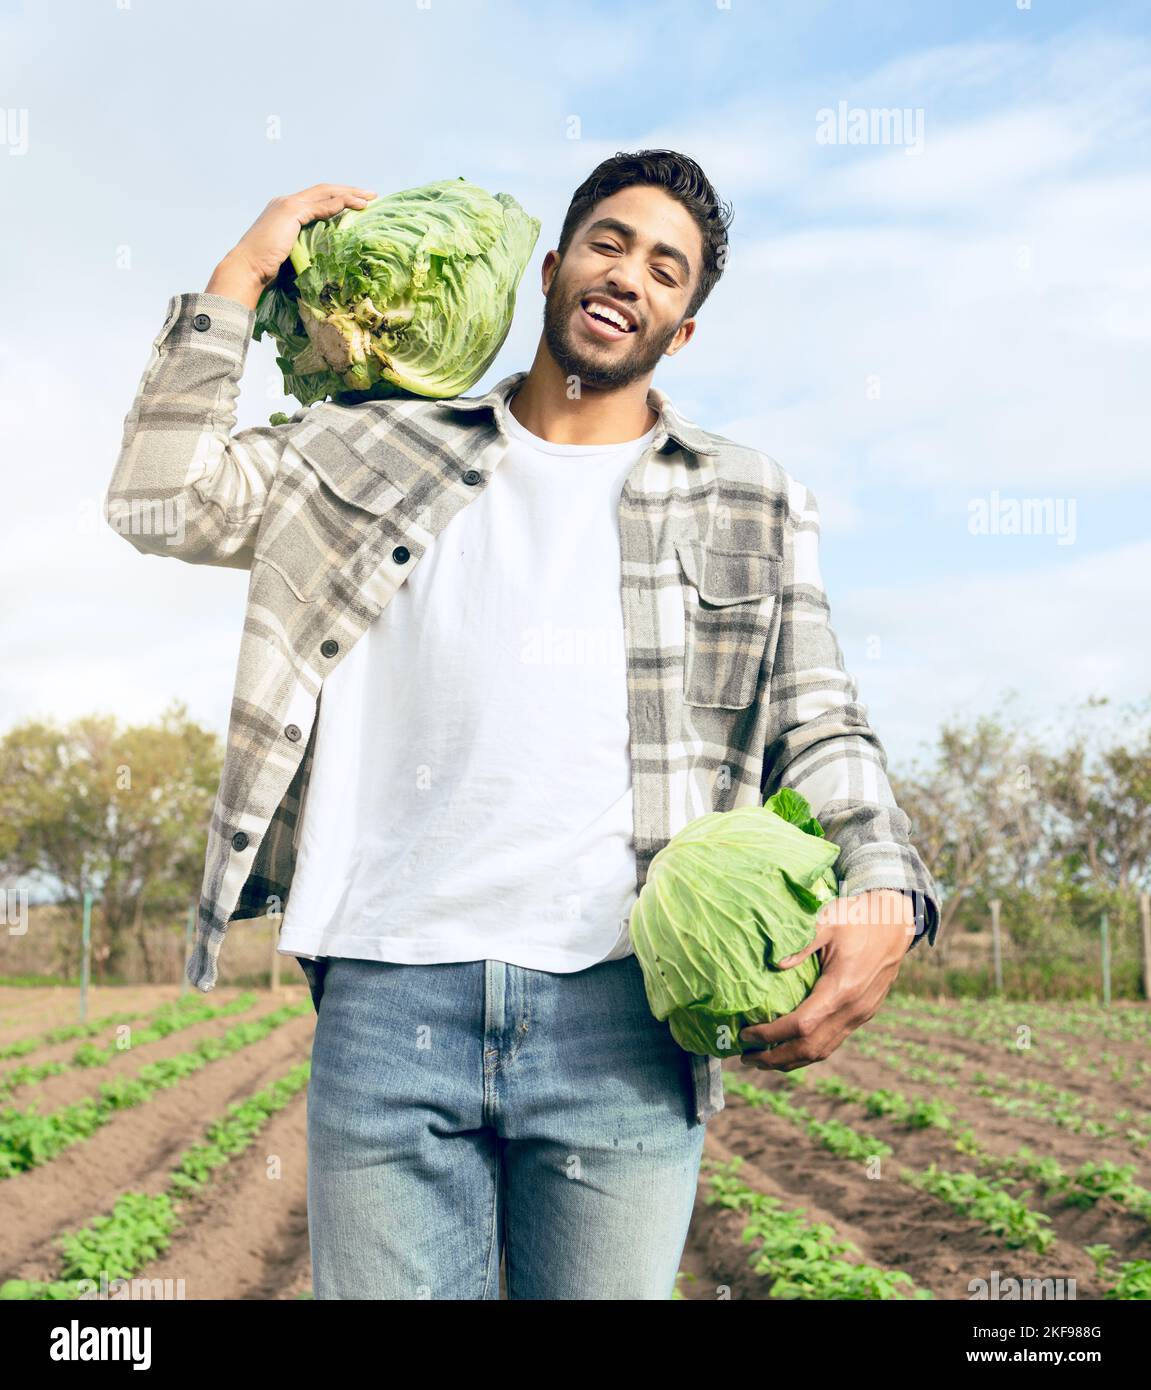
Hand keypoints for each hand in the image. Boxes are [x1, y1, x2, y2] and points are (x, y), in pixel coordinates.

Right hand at [206, 183, 377, 308]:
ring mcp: (287, 204)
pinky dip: (340, 204)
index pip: (317, 199)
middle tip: (370, 195)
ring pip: (325, 194)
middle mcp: (286, 202)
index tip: (358, 203)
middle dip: (349, 191)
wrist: (248, 269)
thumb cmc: (266, 271)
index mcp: (285, 210)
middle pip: (324, 191)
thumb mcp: (291, 254)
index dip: (338, 199)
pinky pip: (321, 205)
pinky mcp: (290, 212)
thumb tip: (325, 258)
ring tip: (369, 199)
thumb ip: (306, 247)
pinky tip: (356, 206)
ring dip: (349, 195)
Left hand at [737, 889, 914, 1071]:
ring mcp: (860, 1015)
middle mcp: (852, 1010)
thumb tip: (774, 964)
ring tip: (763, 1060)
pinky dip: (808, 1050)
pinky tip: (789, 1047)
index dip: (771, 1034)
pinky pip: (833, 1042)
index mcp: (841, 989)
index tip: (745, 1034)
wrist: (895, 923)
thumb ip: (801, 944)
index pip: (801, 1025)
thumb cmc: (857, 919)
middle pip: (810, 1048)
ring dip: (791, 1060)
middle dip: (776, 1058)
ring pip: (823, 1051)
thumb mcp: (827, 921)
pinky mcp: (863, 1015)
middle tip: (746, 1058)